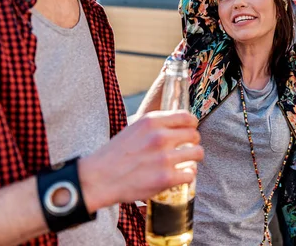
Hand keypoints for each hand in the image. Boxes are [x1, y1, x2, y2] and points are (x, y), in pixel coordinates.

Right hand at [79, 110, 203, 212]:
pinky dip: (187, 175)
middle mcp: (160, 136)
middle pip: (195, 135)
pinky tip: (179, 176)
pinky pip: (190, 173)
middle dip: (193, 142)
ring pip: (198, 153)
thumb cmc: (114, 155)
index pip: (187, 117)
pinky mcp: (166, 178)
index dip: (192, 125)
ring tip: (185, 163)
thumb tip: (175, 124)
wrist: (98, 178)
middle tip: (186, 149)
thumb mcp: (134, 128)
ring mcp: (164, 158)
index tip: (190, 130)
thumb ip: (154, 125)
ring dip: (193, 159)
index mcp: (152, 121)